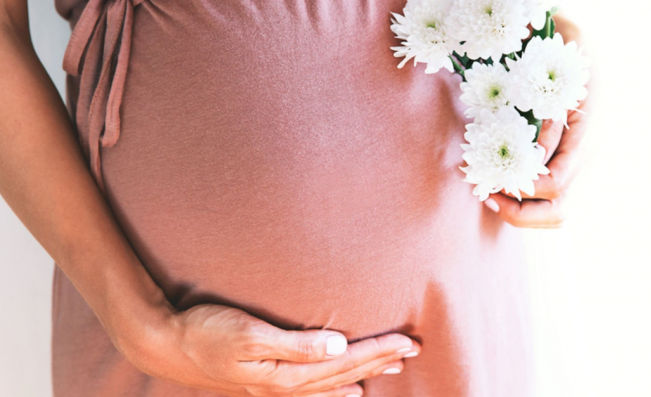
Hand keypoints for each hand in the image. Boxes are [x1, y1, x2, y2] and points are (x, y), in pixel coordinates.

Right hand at [121, 304, 420, 396]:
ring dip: (364, 375)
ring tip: (393, 370)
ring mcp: (276, 388)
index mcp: (287, 373)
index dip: (378, 351)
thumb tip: (338, 346)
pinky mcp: (266, 384)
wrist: (166, 345)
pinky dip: (336, 392)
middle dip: (380, 362)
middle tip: (413, 350)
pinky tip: (347, 393)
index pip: (345, 362)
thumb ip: (295, 343)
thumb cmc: (206, 331)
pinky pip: (313, 392)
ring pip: (332, 385)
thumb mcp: (249, 333)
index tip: (408, 341)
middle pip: (344, 374)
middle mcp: (286, 386)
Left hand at [484, 14, 595, 227]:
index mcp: (587, 132)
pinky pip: (556, 197)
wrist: (578, 41)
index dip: (522, 188)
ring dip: (524, 211)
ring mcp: (585, 161)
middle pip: (561, 209)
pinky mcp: (574, 162)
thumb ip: (543, 120)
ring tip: (494, 196)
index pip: (556, 181)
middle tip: (489, 198)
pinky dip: (530, 202)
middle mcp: (590, 154)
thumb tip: (530, 159)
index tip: (491, 183)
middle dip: (520, 213)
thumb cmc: (557, 54)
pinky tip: (506, 188)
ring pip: (560, 211)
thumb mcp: (548, 80)